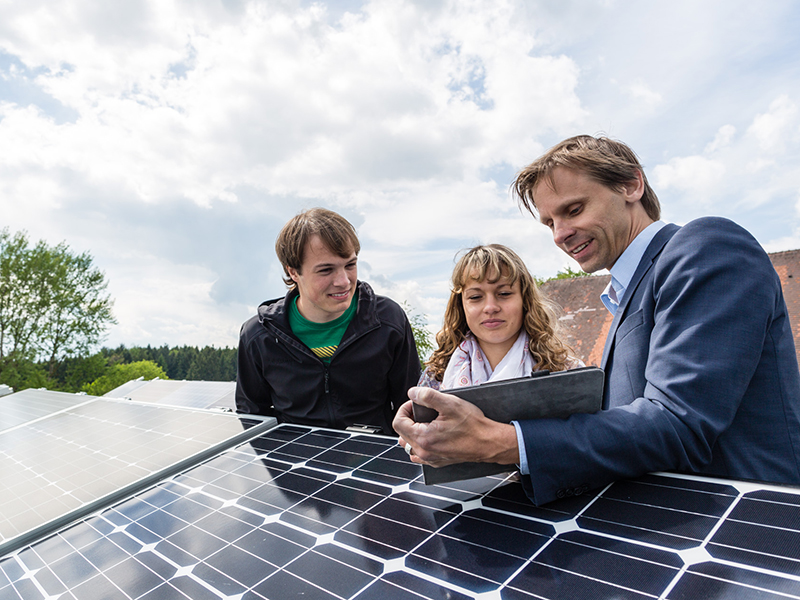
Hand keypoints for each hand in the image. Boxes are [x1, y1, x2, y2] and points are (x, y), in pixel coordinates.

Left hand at [393, 386, 519, 466]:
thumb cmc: (473, 426)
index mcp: (423, 437)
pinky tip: (431, 435)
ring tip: (425, 422)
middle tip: (422, 410)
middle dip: (409, 419)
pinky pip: (419, 454)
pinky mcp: (437, 462)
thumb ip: (427, 396)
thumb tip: (412, 393)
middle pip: (401, 433)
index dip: (404, 408)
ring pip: (409, 444)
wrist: (489, 442)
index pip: (398, 422)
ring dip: (412, 432)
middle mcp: (424, 451)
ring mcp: (430, 459)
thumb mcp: (450, 403)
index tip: (415, 403)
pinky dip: (420, 444)